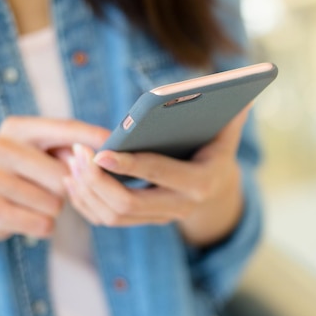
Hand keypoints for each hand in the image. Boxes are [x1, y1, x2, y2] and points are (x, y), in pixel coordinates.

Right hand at [0, 117, 109, 246]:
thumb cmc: (26, 172)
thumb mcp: (43, 152)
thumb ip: (73, 148)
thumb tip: (111, 149)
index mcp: (17, 128)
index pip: (65, 128)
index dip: (93, 137)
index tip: (117, 142)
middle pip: (64, 173)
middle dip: (69, 185)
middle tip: (56, 185)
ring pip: (55, 202)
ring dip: (56, 207)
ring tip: (38, 199)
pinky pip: (43, 224)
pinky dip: (44, 225)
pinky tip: (29, 215)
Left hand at [63, 107, 250, 246]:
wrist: (218, 191)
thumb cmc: (217, 152)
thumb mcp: (226, 134)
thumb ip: (232, 116)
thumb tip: (243, 94)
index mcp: (201, 183)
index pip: (159, 175)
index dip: (129, 165)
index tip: (100, 153)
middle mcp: (180, 207)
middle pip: (129, 205)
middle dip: (97, 181)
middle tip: (78, 155)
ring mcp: (161, 219)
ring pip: (113, 216)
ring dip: (86, 192)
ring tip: (72, 163)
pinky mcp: (145, 222)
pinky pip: (108, 220)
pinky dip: (87, 202)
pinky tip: (75, 179)